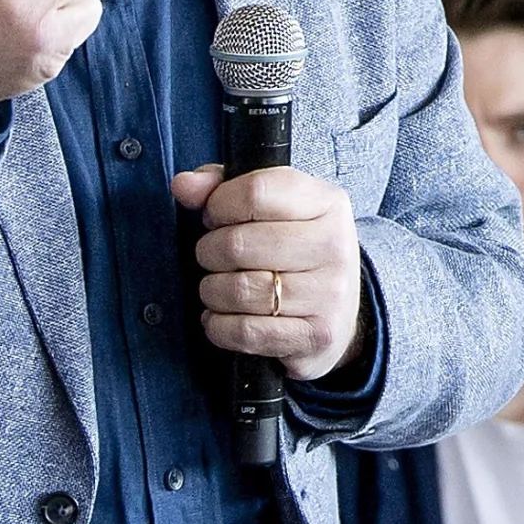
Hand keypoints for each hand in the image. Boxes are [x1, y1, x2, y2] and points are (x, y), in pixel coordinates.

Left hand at [172, 164, 364, 380]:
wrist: (339, 314)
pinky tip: (220, 318)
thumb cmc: (295, 251)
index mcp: (327, 202)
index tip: (216, 218)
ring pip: (237, 290)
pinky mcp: (317, 337)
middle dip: (209, 251)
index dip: (218, 205)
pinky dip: (219, 326)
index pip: (255, 192)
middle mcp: (334, 246)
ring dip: (212, 291)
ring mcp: (329, 294)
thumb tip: (183, 186)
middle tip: (215, 257)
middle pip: (238, 243)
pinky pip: (245, 332)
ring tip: (219, 288)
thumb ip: (222, 188)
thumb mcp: (273, 207)